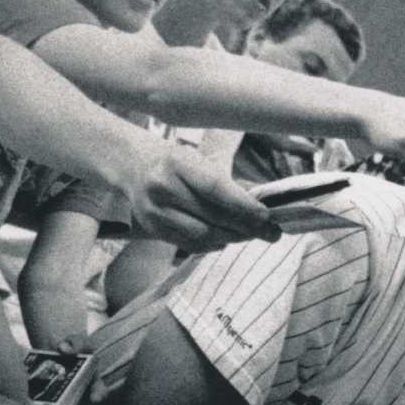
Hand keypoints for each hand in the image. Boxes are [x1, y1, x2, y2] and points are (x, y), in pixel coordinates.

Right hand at [124, 142, 278, 250]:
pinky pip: (190, 244)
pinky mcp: (153, 229)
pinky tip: (227, 239)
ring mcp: (154, 211)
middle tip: (270, 232)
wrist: (134, 165)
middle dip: (246, 227)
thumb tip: (261, 207)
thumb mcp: (198, 160)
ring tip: (250, 235)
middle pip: (212, 216)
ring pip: (203, 235)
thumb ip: (227, 182)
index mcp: (177, 162)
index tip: (266, 216)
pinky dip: (213, 244)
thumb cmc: (176, 162)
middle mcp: (162, 187)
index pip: (215, 188)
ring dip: (232, 238)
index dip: (243, 205)